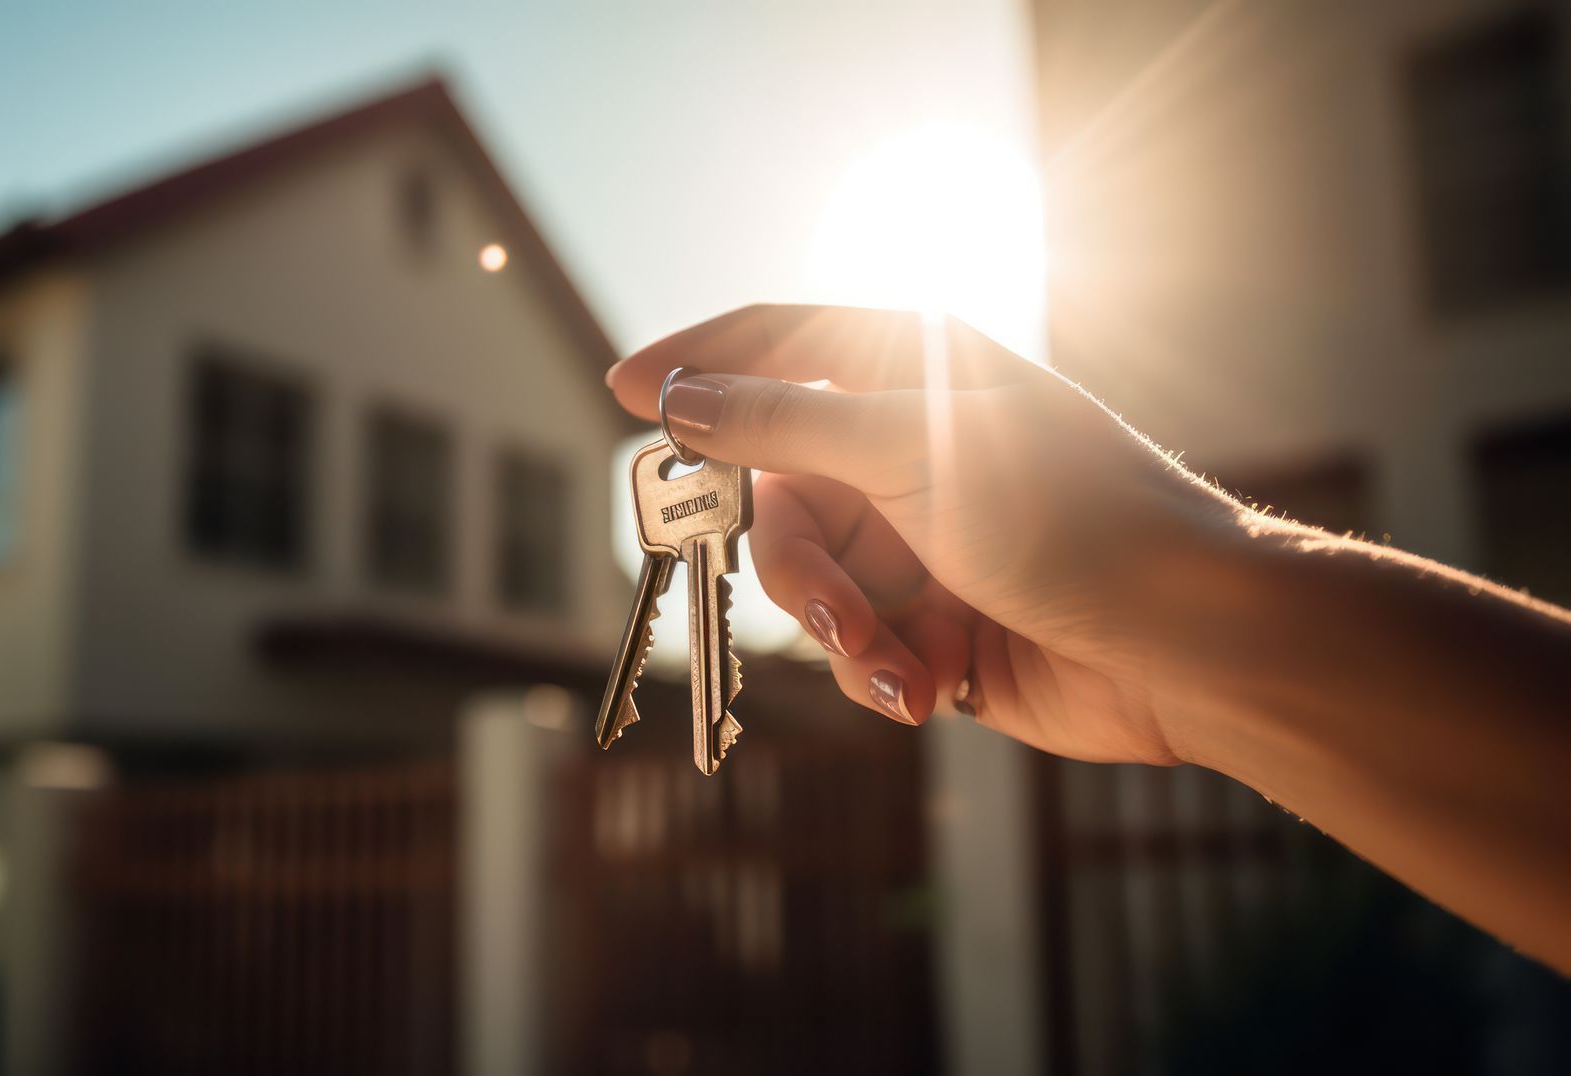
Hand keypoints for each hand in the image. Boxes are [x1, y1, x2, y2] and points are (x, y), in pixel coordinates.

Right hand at [607, 305, 1243, 765]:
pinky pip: (851, 648)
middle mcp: (906, 446)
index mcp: (911, 370)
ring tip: (903, 667)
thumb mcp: (909, 450)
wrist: (1184, 647)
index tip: (622, 391)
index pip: (775, 342)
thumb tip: (675, 397)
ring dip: (847, 636)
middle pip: (774, 493)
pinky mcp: (928, 624)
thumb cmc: (1067, 517)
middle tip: (836, 614)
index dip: (696, 362)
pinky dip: (880, 674)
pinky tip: (935, 689)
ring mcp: (916, 539)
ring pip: (807, 585)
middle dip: (798, 569)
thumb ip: (781, 423)